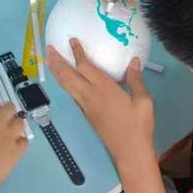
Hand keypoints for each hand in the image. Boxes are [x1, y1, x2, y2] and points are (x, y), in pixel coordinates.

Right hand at [0, 100, 27, 191]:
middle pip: (10, 107)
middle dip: (8, 112)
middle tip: (4, 121)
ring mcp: (10, 135)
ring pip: (20, 122)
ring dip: (16, 126)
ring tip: (11, 134)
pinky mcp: (18, 149)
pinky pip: (25, 141)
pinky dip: (21, 142)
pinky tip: (15, 147)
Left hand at [47, 41, 154, 163]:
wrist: (129, 152)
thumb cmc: (138, 125)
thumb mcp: (143, 101)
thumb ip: (136, 79)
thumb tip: (134, 60)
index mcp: (103, 89)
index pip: (85, 66)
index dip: (76, 52)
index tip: (71, 40)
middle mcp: (90, 95)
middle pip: (68, 75)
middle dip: (57, 61)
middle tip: (48, 48)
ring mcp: (86, 106)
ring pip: (66, 86)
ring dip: (57, 72)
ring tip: (50, 60)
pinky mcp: (86, 114)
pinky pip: (72, 95)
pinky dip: (65, 84)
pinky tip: (65, 80)